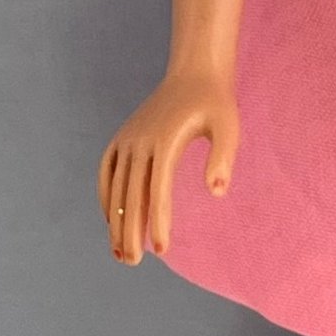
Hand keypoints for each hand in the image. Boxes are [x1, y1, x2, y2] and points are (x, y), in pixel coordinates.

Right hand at [97, 65, 239, 262]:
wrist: (194, 74)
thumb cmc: (215, 104)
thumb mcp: (228, 126)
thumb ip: (224, 158)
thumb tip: (217, 191)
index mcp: (165, 141)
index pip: (158, 190)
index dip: (157, 221)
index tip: (162, 249)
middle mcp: (140, 142)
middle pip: (131, 194)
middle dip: (130, 230)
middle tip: (133, 261)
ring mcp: (127, 139)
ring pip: (116, 187)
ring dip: (115, 221)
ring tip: (119, 252)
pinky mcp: (121, 138)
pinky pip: (107, 171)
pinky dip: (106, 197)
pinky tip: (111, 220)